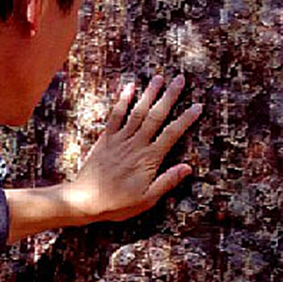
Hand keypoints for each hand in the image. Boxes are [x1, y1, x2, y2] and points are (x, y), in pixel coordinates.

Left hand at [67, 74, 201, 223]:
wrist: (84, 200)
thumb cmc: (117, 203)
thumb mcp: (147, 199)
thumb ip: (167, 181)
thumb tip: (188, 167)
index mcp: (149, 159)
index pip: (172, 134)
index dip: (186, 119)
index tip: (198, 106)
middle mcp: (136, 144)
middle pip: (156, 116)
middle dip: (170, 96)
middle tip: (181, 79)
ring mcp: (120, 139)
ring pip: (138, 111)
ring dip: (149, 93)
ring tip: (159, 77)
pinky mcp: (106, 139)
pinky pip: (115, 116)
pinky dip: (123, 100)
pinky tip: (130, 87)